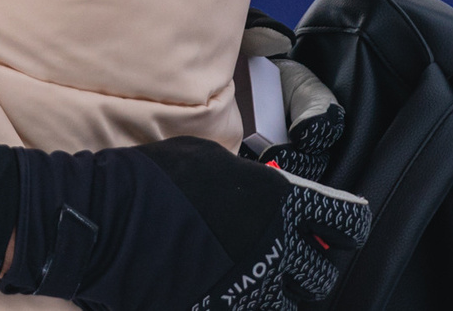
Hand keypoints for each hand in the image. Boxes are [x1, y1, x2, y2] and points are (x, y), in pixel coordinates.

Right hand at [0, 139, 367, 310]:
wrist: (105, 218)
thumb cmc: (152, 178)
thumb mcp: (209, 158)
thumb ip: (249, 179)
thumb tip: (264, 187)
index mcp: (278, 203)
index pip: (347, 225)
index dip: (346, 229)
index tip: (336, 231)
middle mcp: (274, 249)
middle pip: (324, 275)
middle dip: (314, 268)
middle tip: (295, 259)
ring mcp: (248, 288)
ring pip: (287, 306)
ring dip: (278, 294)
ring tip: (256, 280)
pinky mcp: (219, 310)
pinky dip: (240, 303)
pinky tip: (224, 292)